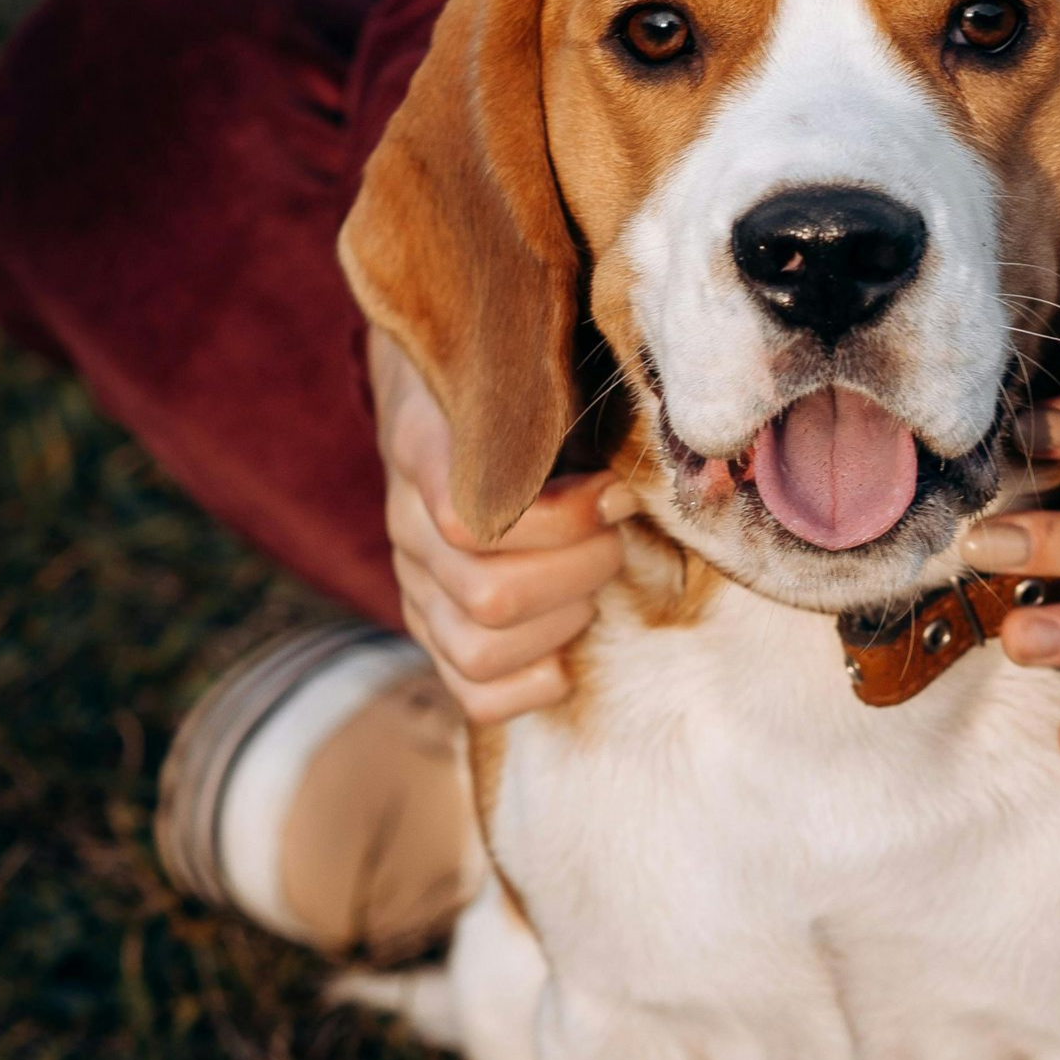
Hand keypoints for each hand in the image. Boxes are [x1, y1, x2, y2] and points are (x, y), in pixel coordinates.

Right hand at [370, 327, 634, 722]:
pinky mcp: (434, 627)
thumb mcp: (533, 367)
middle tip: (614, 538)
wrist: (445, 390)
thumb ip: (569, 394)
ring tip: (592, 584)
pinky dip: (531, 684)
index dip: (563, 521)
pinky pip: (473, 691)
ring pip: (480, 648)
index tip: (617, 494)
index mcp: (424, 449)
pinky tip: (567, 651)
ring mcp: (415, 583)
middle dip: (580, 572)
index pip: (470, 521)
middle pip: (489, 595)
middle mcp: (407, 525)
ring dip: (562, 624)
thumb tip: (653, 467)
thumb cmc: (517, 380)